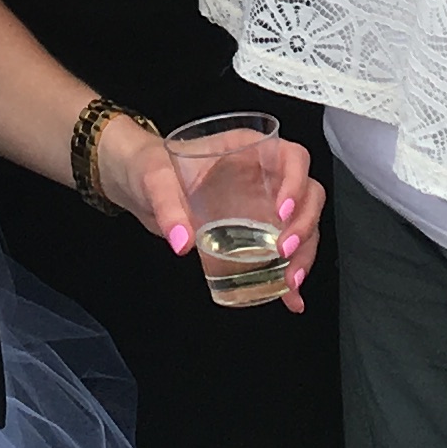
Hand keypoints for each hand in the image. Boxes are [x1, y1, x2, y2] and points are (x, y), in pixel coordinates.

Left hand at [94, 119, 325, 311]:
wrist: (138, 186)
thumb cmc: (152, 167)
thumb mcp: (155, 180)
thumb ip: (167, 205)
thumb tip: (182, 240)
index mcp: (248, 149)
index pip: (291, 156)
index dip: (296, 182)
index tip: (282, 212)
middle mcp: (263, 175)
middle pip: (307, 194)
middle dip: (304, 225)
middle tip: (285, 251)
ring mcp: (262, 205)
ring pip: (302, 225)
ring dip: (304, 254)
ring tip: (290, 283)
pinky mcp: (255, 232)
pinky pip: (283, 251)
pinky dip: (289, 275)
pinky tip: (290, 298)